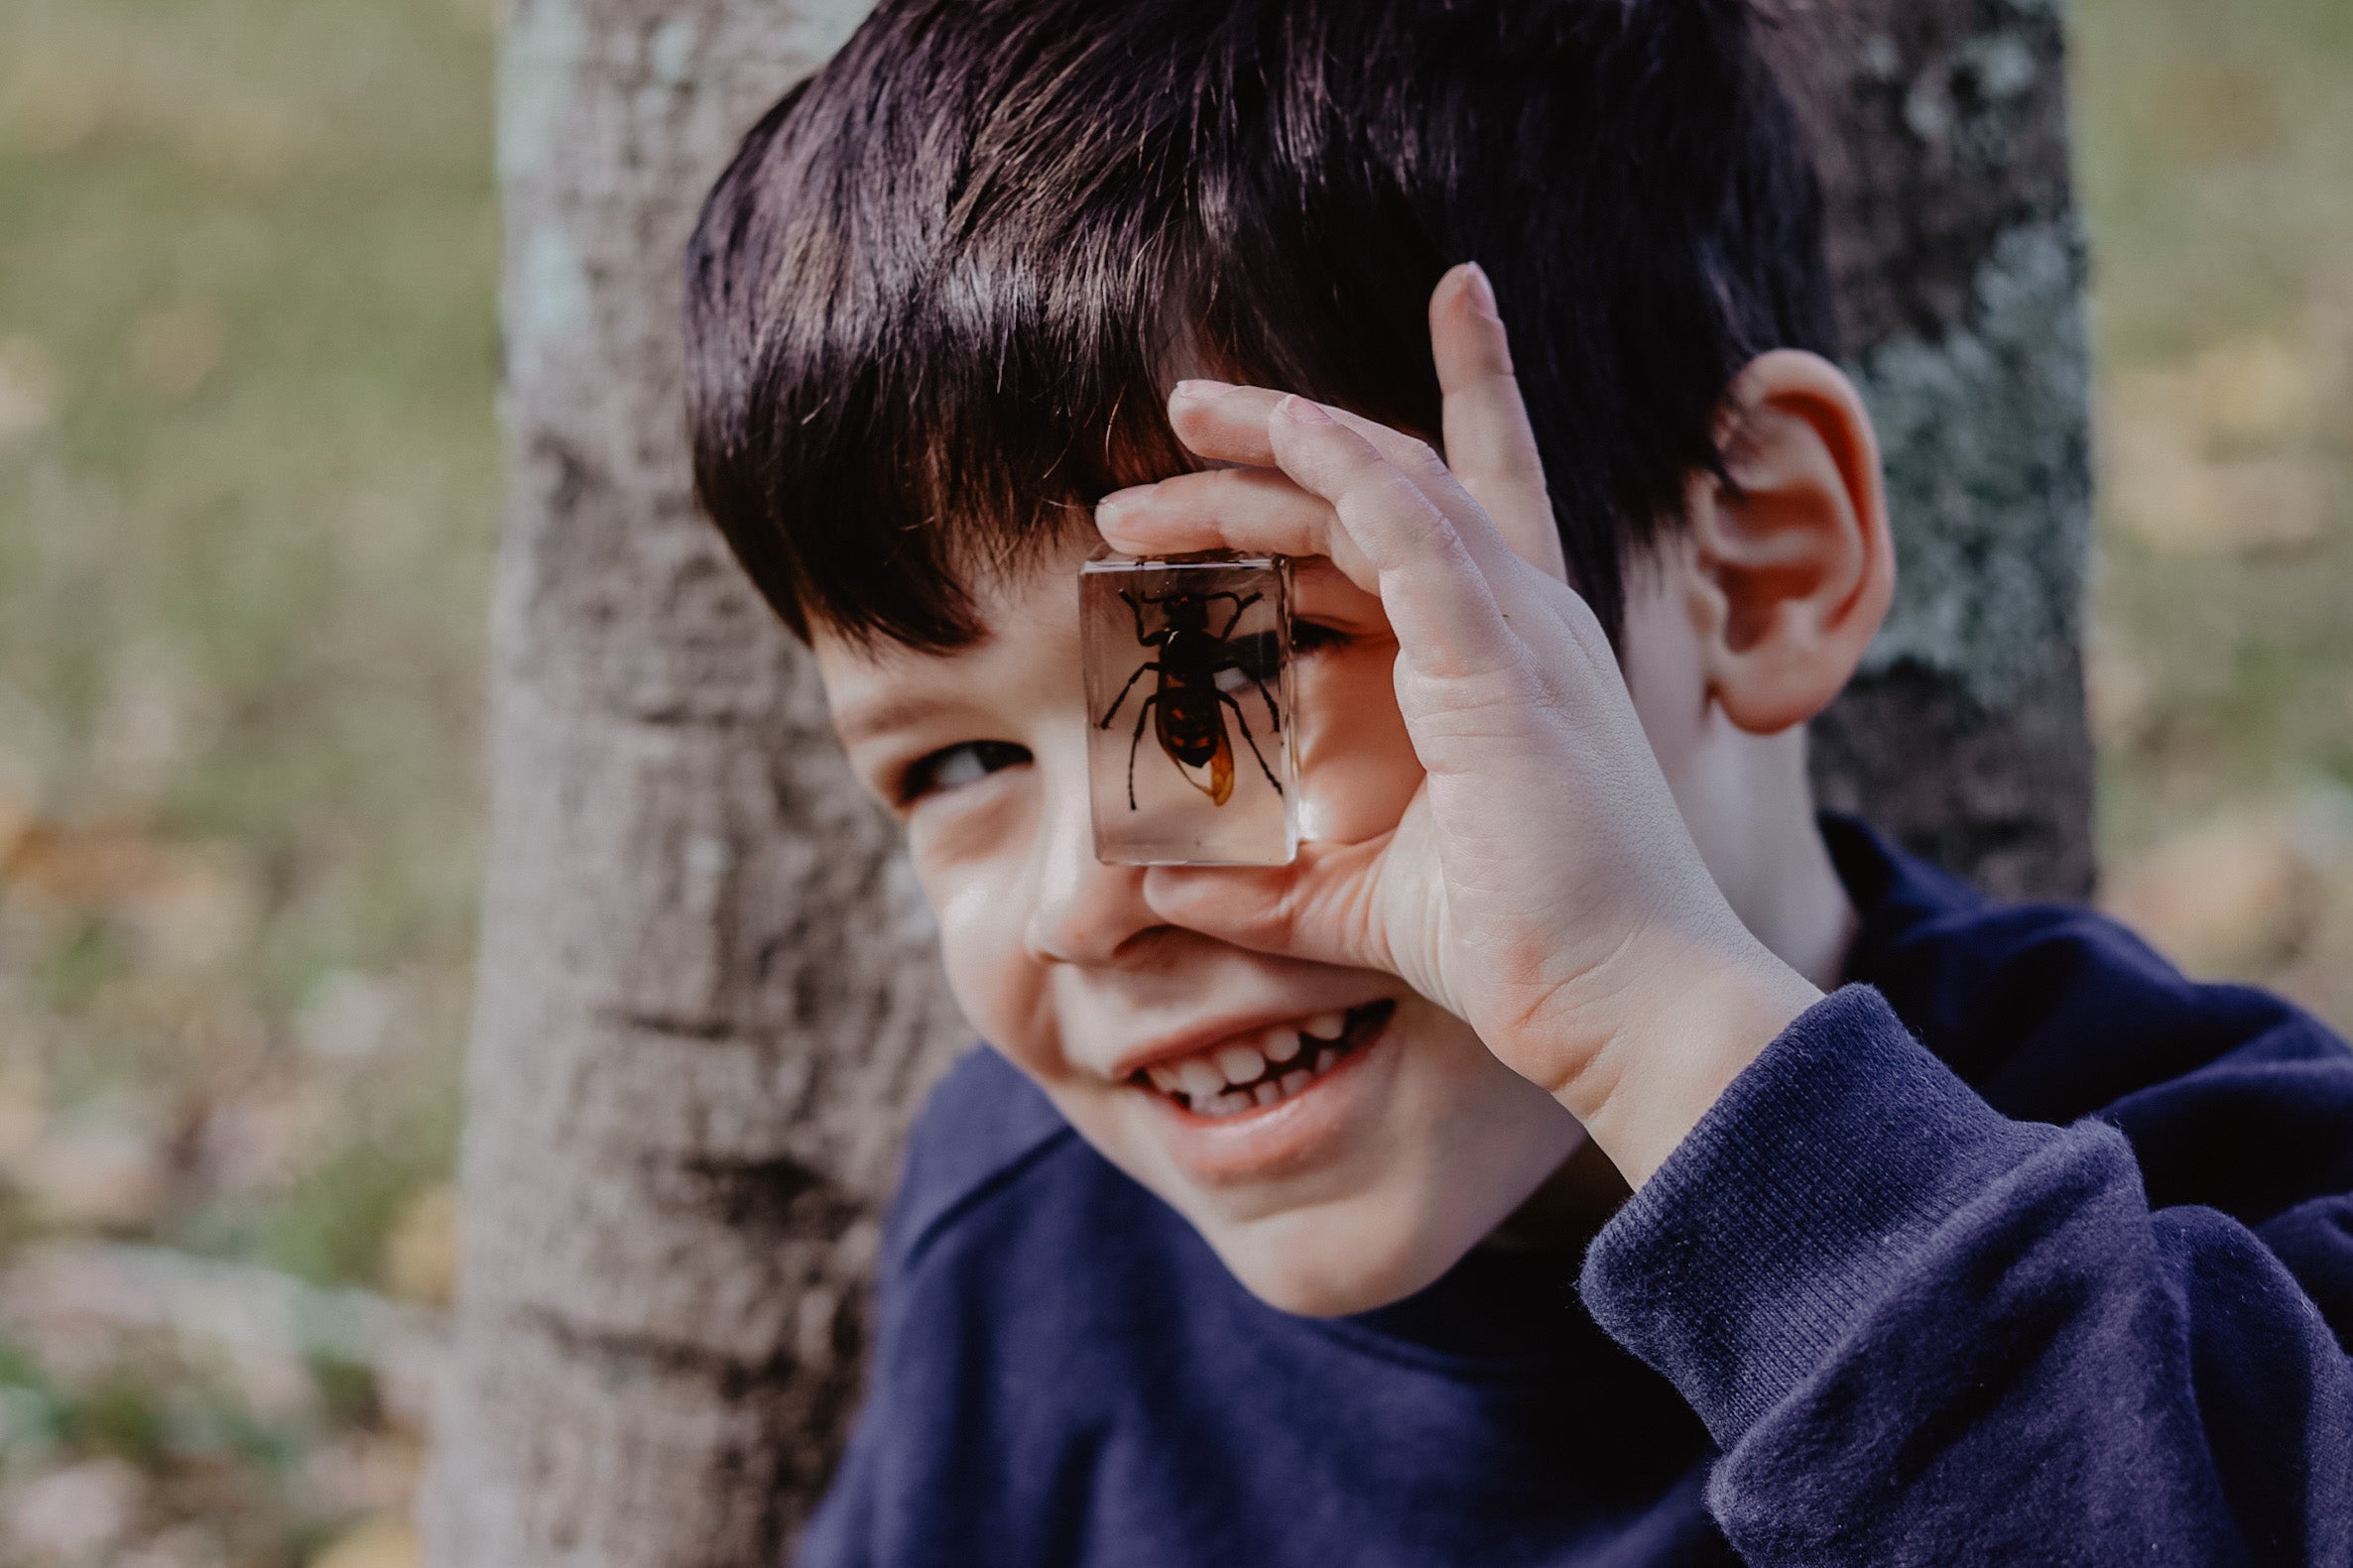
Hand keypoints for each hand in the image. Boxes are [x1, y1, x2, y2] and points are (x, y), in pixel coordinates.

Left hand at [1095, 264, 1820, 1184]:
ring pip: (1388, 483)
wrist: (1624, 1007)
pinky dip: (1346, 465)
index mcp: (1507, 654)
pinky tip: (1279, 429)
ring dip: (1278, 442)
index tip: (1460, 290)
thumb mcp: (1365, 900)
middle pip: (1391, 478)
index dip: (1477, 385)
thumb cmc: (1527, 950)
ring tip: (1180, 417)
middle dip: (1283, 437)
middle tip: (1177, 417)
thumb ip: (1266, 887)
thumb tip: (1160, 884)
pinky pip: (1414, 528)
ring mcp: (1518, 631)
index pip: (1480, 489)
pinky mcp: (1501, 664)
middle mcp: (1522, 619)